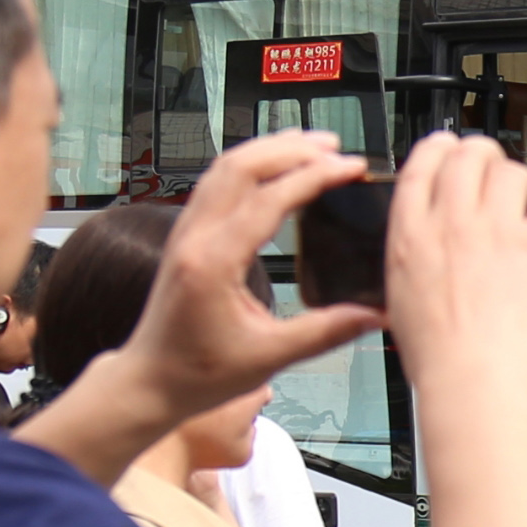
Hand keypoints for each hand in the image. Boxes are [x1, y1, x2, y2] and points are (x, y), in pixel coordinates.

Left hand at [95, 134, 389, 426]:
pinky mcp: (186, 237)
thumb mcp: (269, 357)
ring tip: (309, 146)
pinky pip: (215, 184)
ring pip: (224, 169)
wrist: (151, 380)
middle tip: (334, 147)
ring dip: (267, 150)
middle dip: (291, 149)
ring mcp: (185, 234)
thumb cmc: (198, 373)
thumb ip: (325, 332)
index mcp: (213, 263)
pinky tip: (271, 169)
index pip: (269, 199)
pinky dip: (248, 166)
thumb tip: (375, 314)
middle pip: (241, 167)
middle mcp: (194, 239)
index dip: (314, 177)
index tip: (351, 168)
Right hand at [379, 127, 526, 422]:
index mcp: (410, 232)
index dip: (443, 147)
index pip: (424, 160)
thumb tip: (429, 233)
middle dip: (486, 157)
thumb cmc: (437, 355)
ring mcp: (497, 232)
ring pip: (513, 171)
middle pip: (472, 154)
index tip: (454, 151)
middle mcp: (452, 222)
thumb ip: (414, 251)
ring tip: (524, 208)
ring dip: (521, 183)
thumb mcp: (399, 293)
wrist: (473, 385)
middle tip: (496, 177)